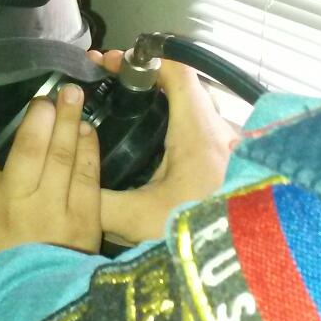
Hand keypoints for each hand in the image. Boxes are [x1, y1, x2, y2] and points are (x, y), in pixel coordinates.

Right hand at [0, 83, 100, 257]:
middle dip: (41, 117)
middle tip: (51, 92)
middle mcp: (16, 203)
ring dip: (69, 122)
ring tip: (75, 95)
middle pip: (28, 149)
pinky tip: (90, 130)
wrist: (33, 301)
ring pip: (61, 157)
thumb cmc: (6, 255)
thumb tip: (17, 134)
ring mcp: (51, 211)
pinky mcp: (83, 221)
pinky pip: (87, 175)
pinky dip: (89, 149)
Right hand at [97, 54, 240, 245]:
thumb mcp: (139, 220)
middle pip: (183, 86)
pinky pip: (207, 131)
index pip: (174, 70)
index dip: (140, 59)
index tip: (109, 63)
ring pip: (197, 109)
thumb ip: (99, 201)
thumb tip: (70, 185)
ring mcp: (234, 146)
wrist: (250, 261)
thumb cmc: (199, 231)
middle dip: (146, 82)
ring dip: (167, 106)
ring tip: (133, 115)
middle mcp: (221, 130)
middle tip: (113, 87)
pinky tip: (161, 150)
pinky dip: (181, 128)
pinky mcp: (239, 163)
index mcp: (197, 131)